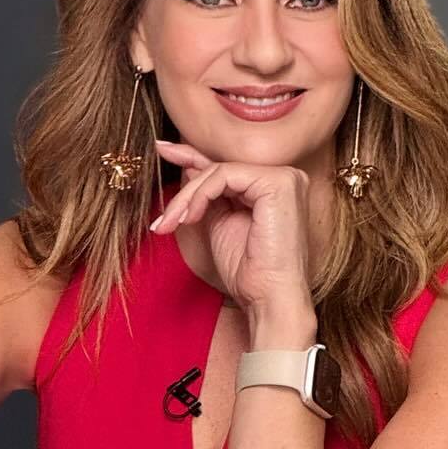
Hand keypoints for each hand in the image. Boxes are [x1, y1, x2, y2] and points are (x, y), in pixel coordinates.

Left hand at [150, 138, 312, 321]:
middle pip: (219, 169)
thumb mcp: (219, 224)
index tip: (163, 150)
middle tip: (162, 221)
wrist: (267, 298)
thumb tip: (188, 167)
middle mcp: (284, 178)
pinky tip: (191, 217)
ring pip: (219, 171)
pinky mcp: (278, 183)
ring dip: (187, 198)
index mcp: (272, 188)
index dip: (191, 156)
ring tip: (172, 223)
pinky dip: (201, 195)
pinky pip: (225, 176)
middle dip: (183, 193)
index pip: (226, 168)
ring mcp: (285, 178)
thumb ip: (207, 195)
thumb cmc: (247, 272)